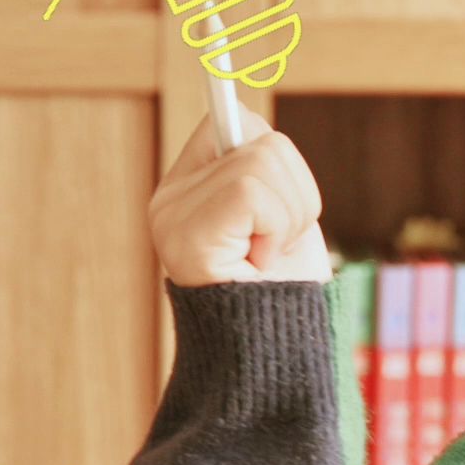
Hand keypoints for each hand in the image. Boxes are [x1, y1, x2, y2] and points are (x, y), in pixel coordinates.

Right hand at [147, 102, 329, 286]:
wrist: (277, 349)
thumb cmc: (284, 287)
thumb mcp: (280, 216)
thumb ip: (262, 170)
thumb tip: (245, 115)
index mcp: (187, 190)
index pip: (225, 119)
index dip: (262, 136)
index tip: (275, 175)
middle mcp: (170, 199)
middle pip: (259, 136)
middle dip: (294, 189)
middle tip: (278, 239)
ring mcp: (173, 215)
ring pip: (263, 160)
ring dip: (291, 214)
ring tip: (272, 252)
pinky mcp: (188, 233)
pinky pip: (253, 192)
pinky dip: (279, 226)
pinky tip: (263, 260)